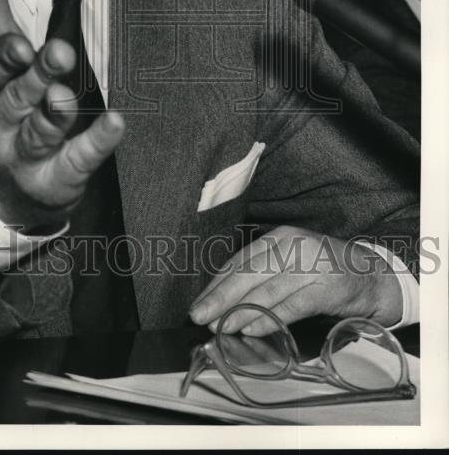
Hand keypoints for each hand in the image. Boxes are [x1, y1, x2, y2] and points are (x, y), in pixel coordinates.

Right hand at [0, 0, 124, 230]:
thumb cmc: (8, 100)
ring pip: (40, 131)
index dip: (5, 57)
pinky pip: (77, 161)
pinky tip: (116, 123)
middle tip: (62, 53)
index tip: (21, 43)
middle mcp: (3, 120)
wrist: (10, 184)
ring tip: (70, 96)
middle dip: (38, 75)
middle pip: (19, 96)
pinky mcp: (57, 177)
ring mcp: (27, 153)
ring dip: (56, 113)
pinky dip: (95, 143)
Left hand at [189, 225, 402, 334]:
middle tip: (199, 316)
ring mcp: (310, 265)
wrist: (371, 276)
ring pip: (267, 290)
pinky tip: (253, 330)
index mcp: (278, 238)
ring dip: (241, 312)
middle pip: (248, 273)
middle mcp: (292, 246)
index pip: (239, 262)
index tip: (198, 304)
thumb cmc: (322, 271)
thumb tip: (222, 300)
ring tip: (222, 327)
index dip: (216, 285)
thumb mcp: (289, 264)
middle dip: (220, 297)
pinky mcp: (327, 287)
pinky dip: (270, 318)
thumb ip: (261, 276)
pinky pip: (292, 305)